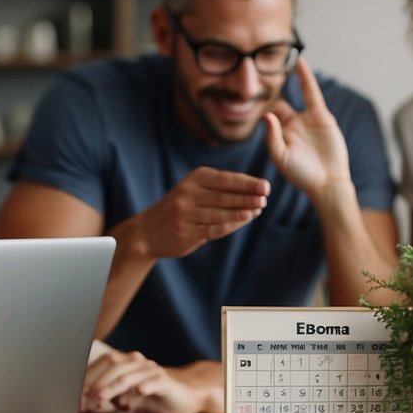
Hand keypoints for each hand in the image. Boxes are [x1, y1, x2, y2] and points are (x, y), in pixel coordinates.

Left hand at [81, 347, 203, 412]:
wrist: (182, 398)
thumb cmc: (151, 400)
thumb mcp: (125, 400)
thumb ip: (107, 399)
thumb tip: (82, 405)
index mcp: (126, 363)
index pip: (102, 363)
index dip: (87, 377)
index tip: (74, 394)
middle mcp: (138, 362)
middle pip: (113, 365)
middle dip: (95, 383)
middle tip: (83, 399)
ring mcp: (152, 370)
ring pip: (128, 376)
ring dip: (111, 387)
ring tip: (99, 397)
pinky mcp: (165, 382)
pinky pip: (153, 382)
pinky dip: (143, 387)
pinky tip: (137, 393)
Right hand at [133, 166, 268, 259]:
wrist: (147, 232)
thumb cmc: (179, 208)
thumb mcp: (193, 190)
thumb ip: (218, 189)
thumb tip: (253, 190)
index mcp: (193, 180)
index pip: (224, 179)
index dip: (246, 183)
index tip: (265, 186)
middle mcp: (188, 194)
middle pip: (224, 196)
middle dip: (247, 197)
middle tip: (265, 198)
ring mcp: (186, 214)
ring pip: (220, 213)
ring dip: (242, 211)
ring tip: (259, 209)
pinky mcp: (186, 233)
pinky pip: (214, 228)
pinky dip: (231, 224)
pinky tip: (244, 220)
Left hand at [264, 58, 351, 199]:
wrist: (328, 182)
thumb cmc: (302, 174)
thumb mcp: (281, 157)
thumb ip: (272, 136)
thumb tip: (265, 114)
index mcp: (277, 134)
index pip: (265, 112)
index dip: (255, 101)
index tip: (241, 86)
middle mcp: (290, 124)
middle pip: (277, 100)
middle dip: (268, 86)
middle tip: (256, 66)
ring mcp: (306, 119)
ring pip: (294, 93)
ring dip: (287, 77)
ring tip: (277, 58)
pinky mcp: (321, 116)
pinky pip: (311, 93)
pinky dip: (306, 78)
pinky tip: (300, 63)